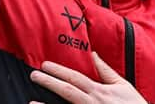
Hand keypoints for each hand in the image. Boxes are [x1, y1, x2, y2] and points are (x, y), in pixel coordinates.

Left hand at [29, 52, 148, 103]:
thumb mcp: (123, 86)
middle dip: (49, 82)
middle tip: (34, 75)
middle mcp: (93, 103)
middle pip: (67, 91)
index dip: (59, 70)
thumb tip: (94, 54)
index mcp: (100, 91)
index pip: (75, 77)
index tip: (45, 65)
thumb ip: (106, 71)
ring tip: (31, 102)